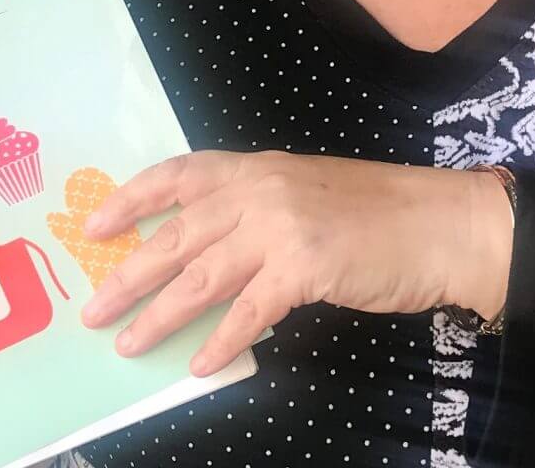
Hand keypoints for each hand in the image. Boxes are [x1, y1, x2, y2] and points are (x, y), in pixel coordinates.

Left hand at [77, 150, 512, 376]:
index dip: (131, 201)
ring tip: (129, 345)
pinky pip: (248, 312)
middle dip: (127, 275)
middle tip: (93, 310)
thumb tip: (204, 253)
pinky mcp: (304, 267)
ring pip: (200, 278)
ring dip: (159, 316)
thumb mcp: (307, 192)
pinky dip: (220, 342)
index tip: (94, 227)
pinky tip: (200, 365)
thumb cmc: (380, 213)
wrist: (441, 225)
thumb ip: (257, 211)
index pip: (178, 175)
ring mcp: (281, 227)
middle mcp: (261, 190)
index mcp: (258, 167)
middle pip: (176, 236)